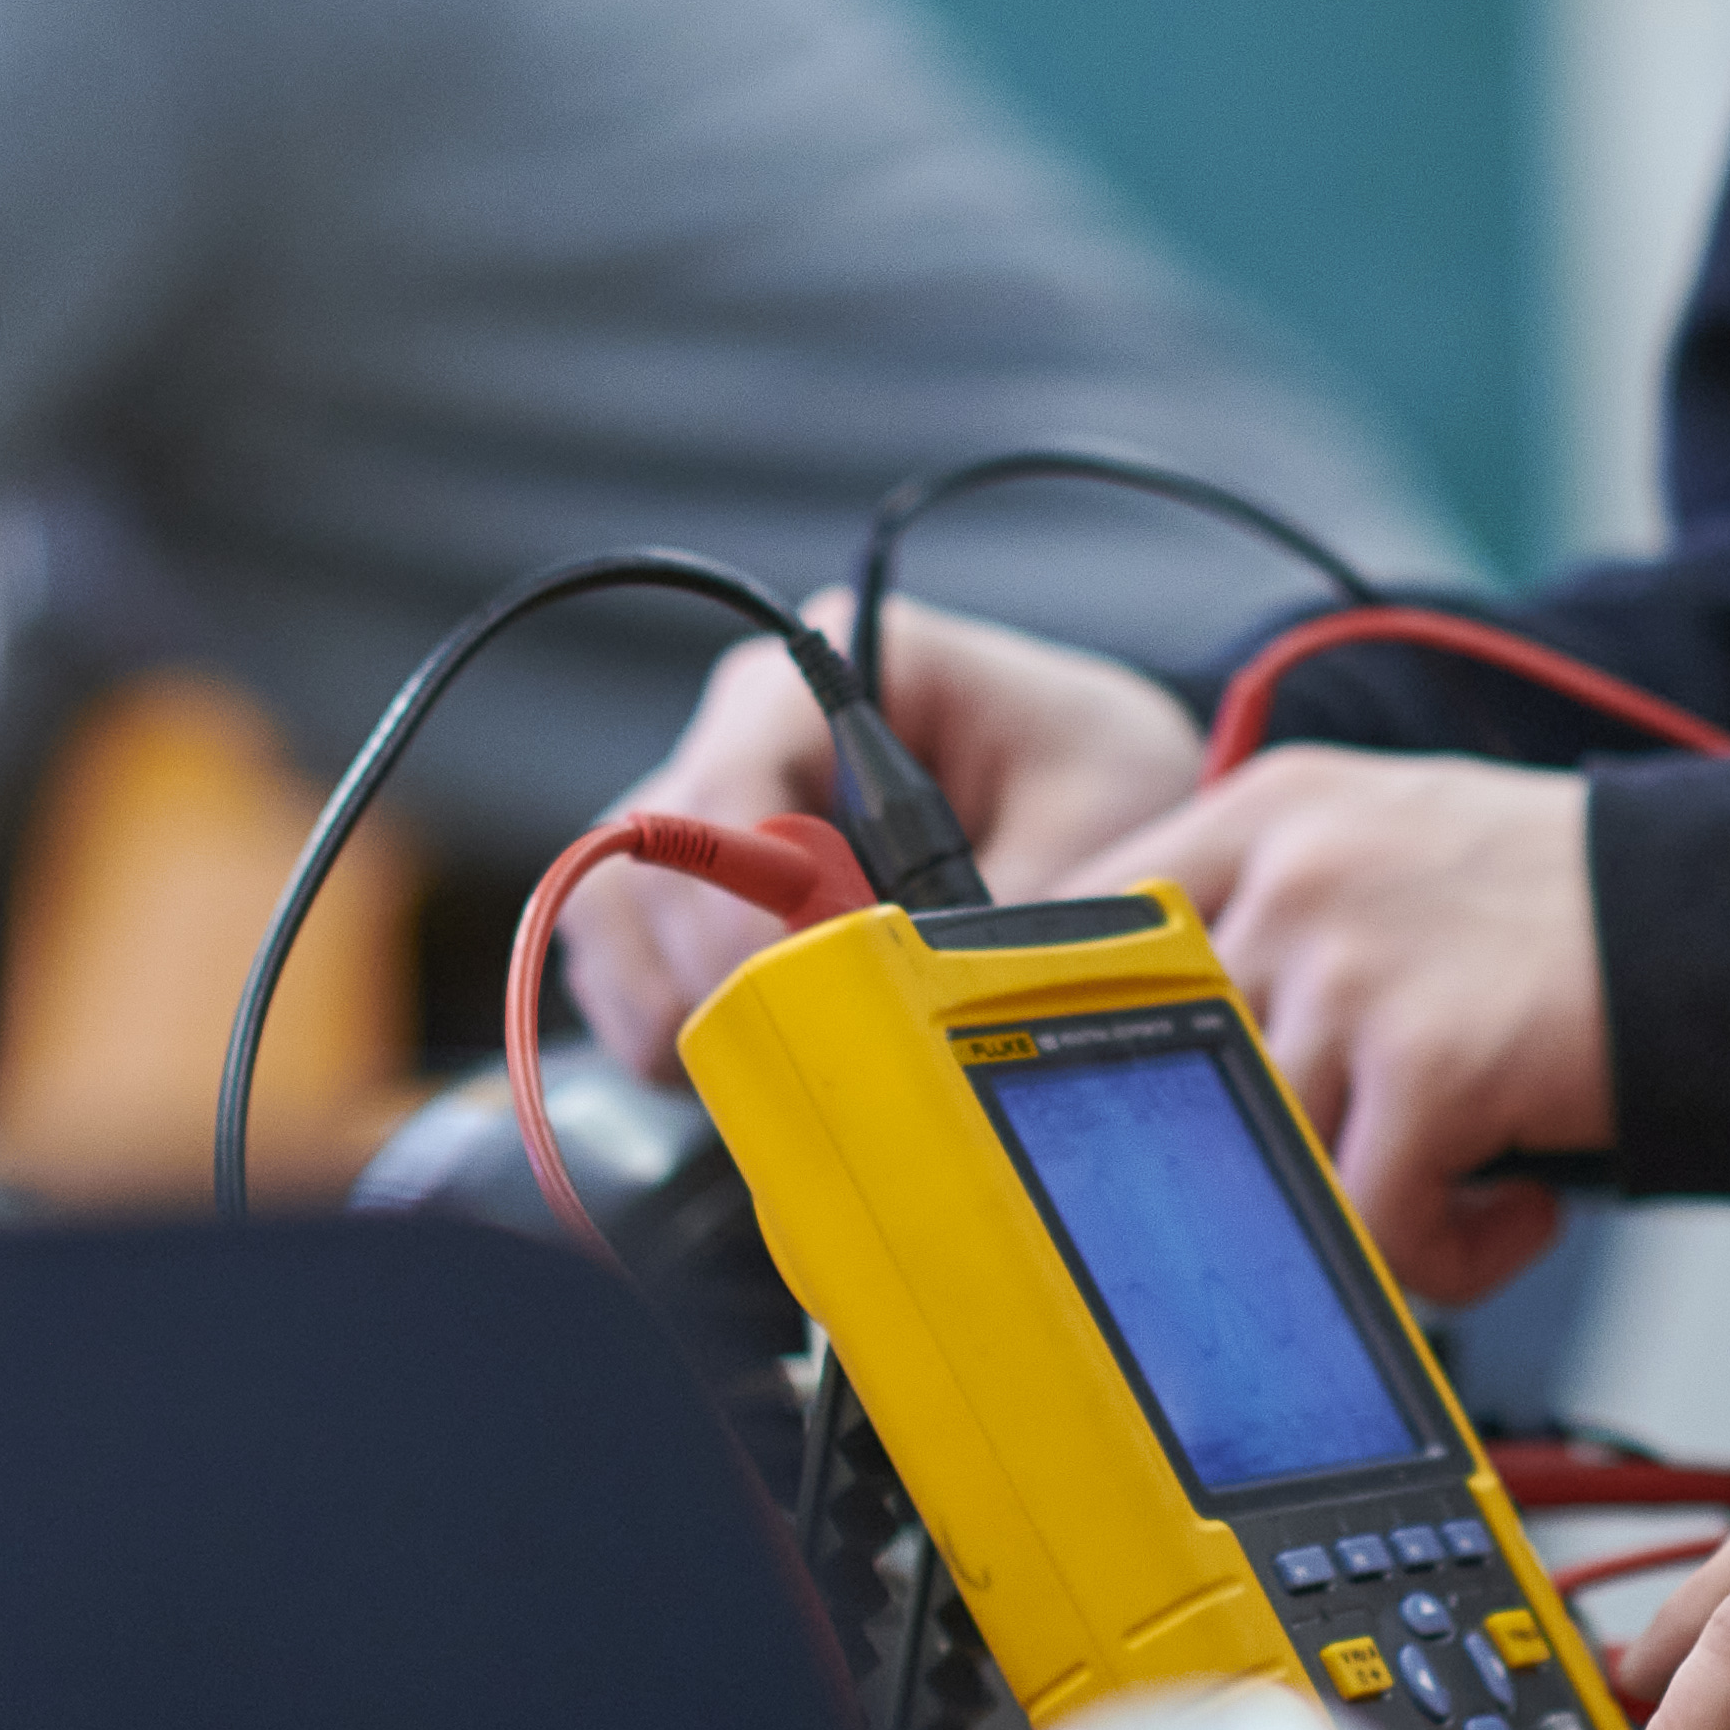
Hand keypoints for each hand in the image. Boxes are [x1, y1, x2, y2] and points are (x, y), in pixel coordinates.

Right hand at [562, 600, 1201, 1075]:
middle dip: (702, 976)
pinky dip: (665, 1030)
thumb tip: (929, 1005)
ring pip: (613, 915)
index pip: (729, 783)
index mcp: (847, 668)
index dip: (739, 906)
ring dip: (672, 1009)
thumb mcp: (1096, 831)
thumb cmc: (1101, 777)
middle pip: (646, 856)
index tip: (796, 995)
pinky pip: (626, 962)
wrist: (1115, 795)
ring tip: (771, 1061)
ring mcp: (721, 806)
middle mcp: (760, 728)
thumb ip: (1009, 909)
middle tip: (788, 1049)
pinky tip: (751, 1060)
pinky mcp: (706, 888)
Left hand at [1076, 751, 1601, 1306]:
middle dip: (1243, 1162)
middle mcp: (1295, 875)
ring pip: (1268, 1164)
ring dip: (1367, 1217)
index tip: (1090, 1115)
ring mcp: (1354, 966)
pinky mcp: (1428, 1062)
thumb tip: (1149, 1046)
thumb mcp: (1384, 841)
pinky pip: (1370, 1227)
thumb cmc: (1558, 903)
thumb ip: (1266, 909)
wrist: (1724, 916)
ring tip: (1460, 1188)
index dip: (1079, 1043)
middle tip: (1317, 1194)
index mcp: (1268, 811)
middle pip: (1173, 1073)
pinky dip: (1447, 1258)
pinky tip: (1516, 1210)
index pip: (1086, 931)